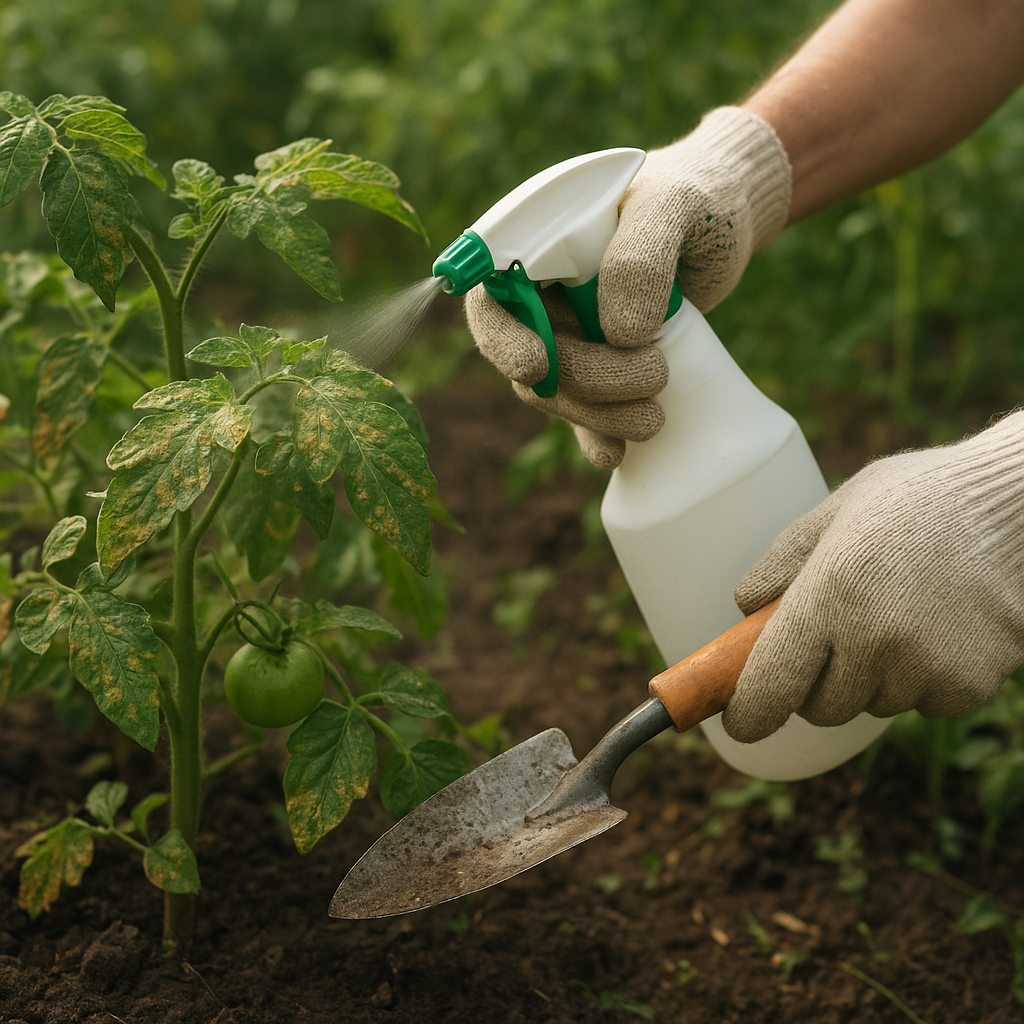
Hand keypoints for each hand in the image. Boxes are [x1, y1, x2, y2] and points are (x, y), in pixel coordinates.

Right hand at [467, 106, 791, 467]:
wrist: (728, 222)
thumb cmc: (696, 195)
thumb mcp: (673, 205)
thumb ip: (642, 254)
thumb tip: (620, 334)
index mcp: (537, 244)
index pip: (491, 298)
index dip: (503, 338)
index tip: (537, 366)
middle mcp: (543, 294)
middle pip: (530, 358)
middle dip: (579, 381)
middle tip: (653, 375)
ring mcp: (570, 334)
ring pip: (556, 393)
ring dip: (597, 414)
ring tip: (656, 416)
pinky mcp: (601, 366)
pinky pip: (583, 414)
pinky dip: (597, 436)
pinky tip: (616, 453)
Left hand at [722, 412, 1023, 742]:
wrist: (1019, 506)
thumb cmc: (918, 499)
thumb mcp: (836, 511)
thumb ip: (781, 563)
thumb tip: (743, 609)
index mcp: (829, 593)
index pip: (771, 684)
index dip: (749, 713)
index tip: (739, 721)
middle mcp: (874, 638)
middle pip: (819, 707)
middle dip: (816, 682)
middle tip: (837, 634)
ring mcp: (925, 667)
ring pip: (872, 704)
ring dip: (873, 677)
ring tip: (901, 611)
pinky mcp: (969, 685)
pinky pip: (923, 703)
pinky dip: (923, 678)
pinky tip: (941, 626)